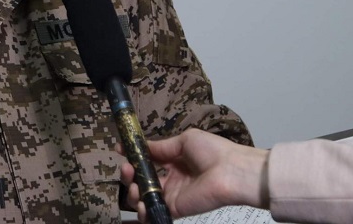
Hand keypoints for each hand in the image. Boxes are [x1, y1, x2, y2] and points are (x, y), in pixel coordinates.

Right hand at [119, 128, 269, 219]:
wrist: (232, 171)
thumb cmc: (212, 151)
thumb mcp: (185, 141)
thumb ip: (162, 147)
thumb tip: (141, 145)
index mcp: (175, 161)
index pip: (149, 160)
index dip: (134, 156)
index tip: (120, 150)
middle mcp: (171, 179)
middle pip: (142, 179)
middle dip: (129, 174)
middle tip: (127, 169)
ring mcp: (172, 195)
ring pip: (144, 196)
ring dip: (132, 192)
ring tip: (134, 186)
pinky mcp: (175, 209)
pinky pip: (154, 211)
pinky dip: (142, 210)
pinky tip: (140, 202)